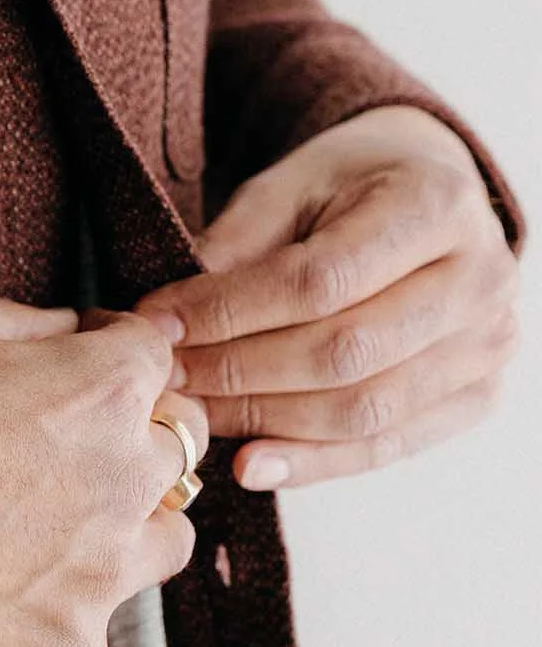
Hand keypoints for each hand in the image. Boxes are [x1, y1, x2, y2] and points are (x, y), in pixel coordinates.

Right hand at [0, 282, 204, 646]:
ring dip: (124, 518)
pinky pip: (94, 613)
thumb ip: (19, 318)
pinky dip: (56, 594)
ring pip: (164, 537)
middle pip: (175, 446)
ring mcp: (102, 574)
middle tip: (56, 438)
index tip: (82, 358)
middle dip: (128, 431)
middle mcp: (122, 479)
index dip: (114, 347)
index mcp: (96, 388)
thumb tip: (70, 333)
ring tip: (43, 515)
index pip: (155, 354)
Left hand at [135, 105, 519, 491]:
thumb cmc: (350, 184)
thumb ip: (238, 241)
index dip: (229, 310)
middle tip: (166, 375)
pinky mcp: (478, 396)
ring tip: (194, 414)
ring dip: (266, 420)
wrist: (429, 192)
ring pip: (366, 410)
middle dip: (239, 370)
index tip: (158, 322)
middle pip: (345, 353)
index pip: (319, 280)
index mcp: (433, 206)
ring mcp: (487, 346)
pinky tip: (252, 463)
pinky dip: (315, 461)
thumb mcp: (290, 183)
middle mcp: (478, 281)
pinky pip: (389, 445)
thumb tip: (173, 317)